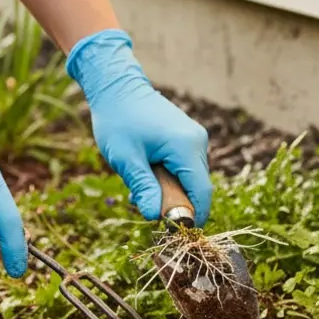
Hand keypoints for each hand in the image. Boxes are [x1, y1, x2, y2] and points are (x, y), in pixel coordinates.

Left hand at [66, 29, 212, 224]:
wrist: (117, 87)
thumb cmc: (118, 120)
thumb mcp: (126, 158)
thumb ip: (143, 187)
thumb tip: (155, 217)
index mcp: (186, 146)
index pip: (201, 192)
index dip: (193, 216)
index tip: (174, 231)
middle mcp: (197, 142)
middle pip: (196, 187)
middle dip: (173, 202)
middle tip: (142, 201)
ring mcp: (194, 139)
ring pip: (190, 179)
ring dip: (168, 189)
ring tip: (139, 182)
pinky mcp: (188, 139)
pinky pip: (185, 168)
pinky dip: (168, 177)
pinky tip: (146, 171)